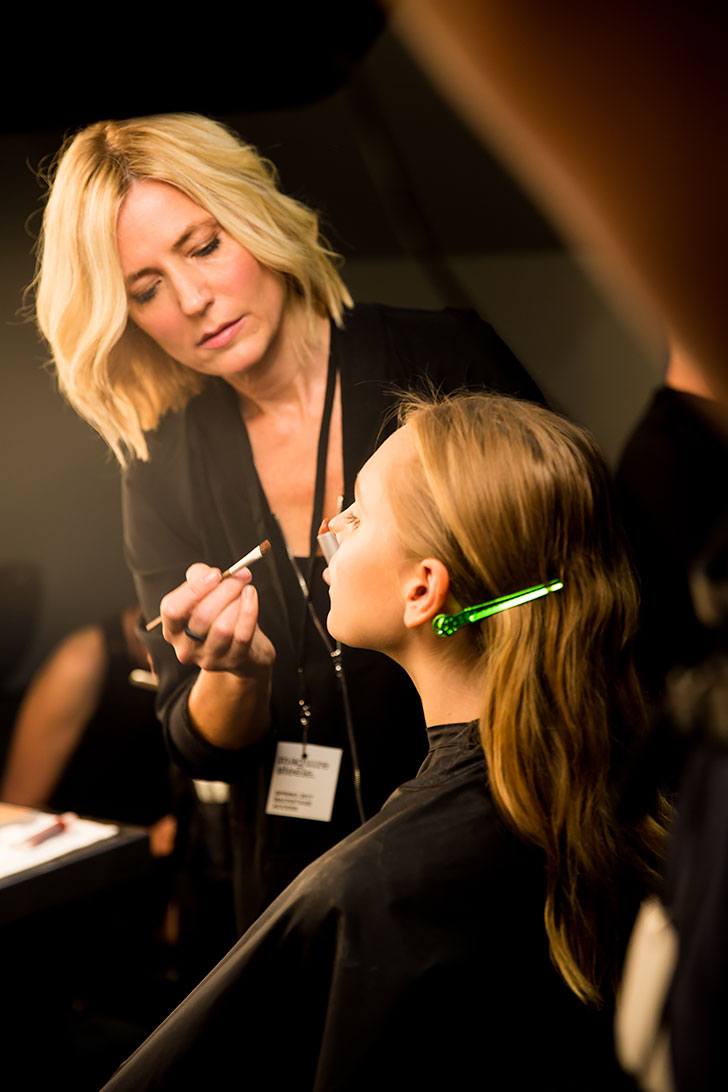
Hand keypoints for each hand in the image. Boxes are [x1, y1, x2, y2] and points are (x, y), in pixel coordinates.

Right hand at [159, 563, 274, 677]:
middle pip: (201, 617)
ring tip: (246, 589)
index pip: (172, 610)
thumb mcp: (205, 593)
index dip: (194, 589)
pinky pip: (242, 635)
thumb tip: (211, 573)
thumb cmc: (220, 614)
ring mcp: (209, 658)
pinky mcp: (232, 662)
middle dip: (224, 591)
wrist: (246, 647)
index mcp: (172, 629)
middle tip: (240, 576)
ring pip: (222, 628)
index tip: (216, 574)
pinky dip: (249, 611)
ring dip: (237, 602)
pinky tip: (252, 596)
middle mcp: (186, 648)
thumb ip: (200, 576)